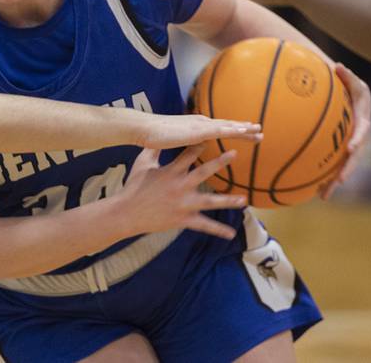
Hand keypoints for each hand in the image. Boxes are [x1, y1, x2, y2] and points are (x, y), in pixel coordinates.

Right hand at [118, 146, 245, 239]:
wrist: (126, 212)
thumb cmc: (133, 186)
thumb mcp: (142, 164)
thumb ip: (152, 150)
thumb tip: (156, 137)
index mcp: (171, 171)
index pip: (188, 154)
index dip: (200, 144)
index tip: (213, 136)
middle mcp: (180, 186)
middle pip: (203, 172)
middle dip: (219, 162)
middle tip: (234, 153)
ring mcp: (183, 204)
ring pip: (210, 201)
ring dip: (227, 200)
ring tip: (243, 199)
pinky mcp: (183, 219)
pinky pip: (203, 225)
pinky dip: (217, 230)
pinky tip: (230, 234)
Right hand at [137, 113, 261, 148]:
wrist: (143, 130)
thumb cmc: (150, 139)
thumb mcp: (164, 145)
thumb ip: (172, 145)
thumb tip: (174, 148)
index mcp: (192, 128)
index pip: (216, 129)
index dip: (231, 129)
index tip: (244, 131)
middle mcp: (199, 124)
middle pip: (226, 126)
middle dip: (243, 128)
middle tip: (259, 130)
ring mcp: (199, 127)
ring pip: (227, 127)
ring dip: (244, 129)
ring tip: (259, 131)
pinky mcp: (197, 131)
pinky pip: (221, 130)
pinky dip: (233, 130)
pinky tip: (245, 131)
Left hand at [320, 63, 370, 198]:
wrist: (344, 95)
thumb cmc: (344, 84)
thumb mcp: (348, 78)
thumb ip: (345, 75)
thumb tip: (338, 66)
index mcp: (362, 120)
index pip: (362, 131)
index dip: (357, 140)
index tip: (350, 148)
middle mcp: (357, 136)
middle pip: (354, 156)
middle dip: (347, 169)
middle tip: (339, 180)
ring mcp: (347, 145)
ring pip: (342, 166)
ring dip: (333, 181)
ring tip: (323, 196)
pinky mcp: (336, 151)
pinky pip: (329, 165)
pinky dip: (321, 178)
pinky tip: (309, 191)